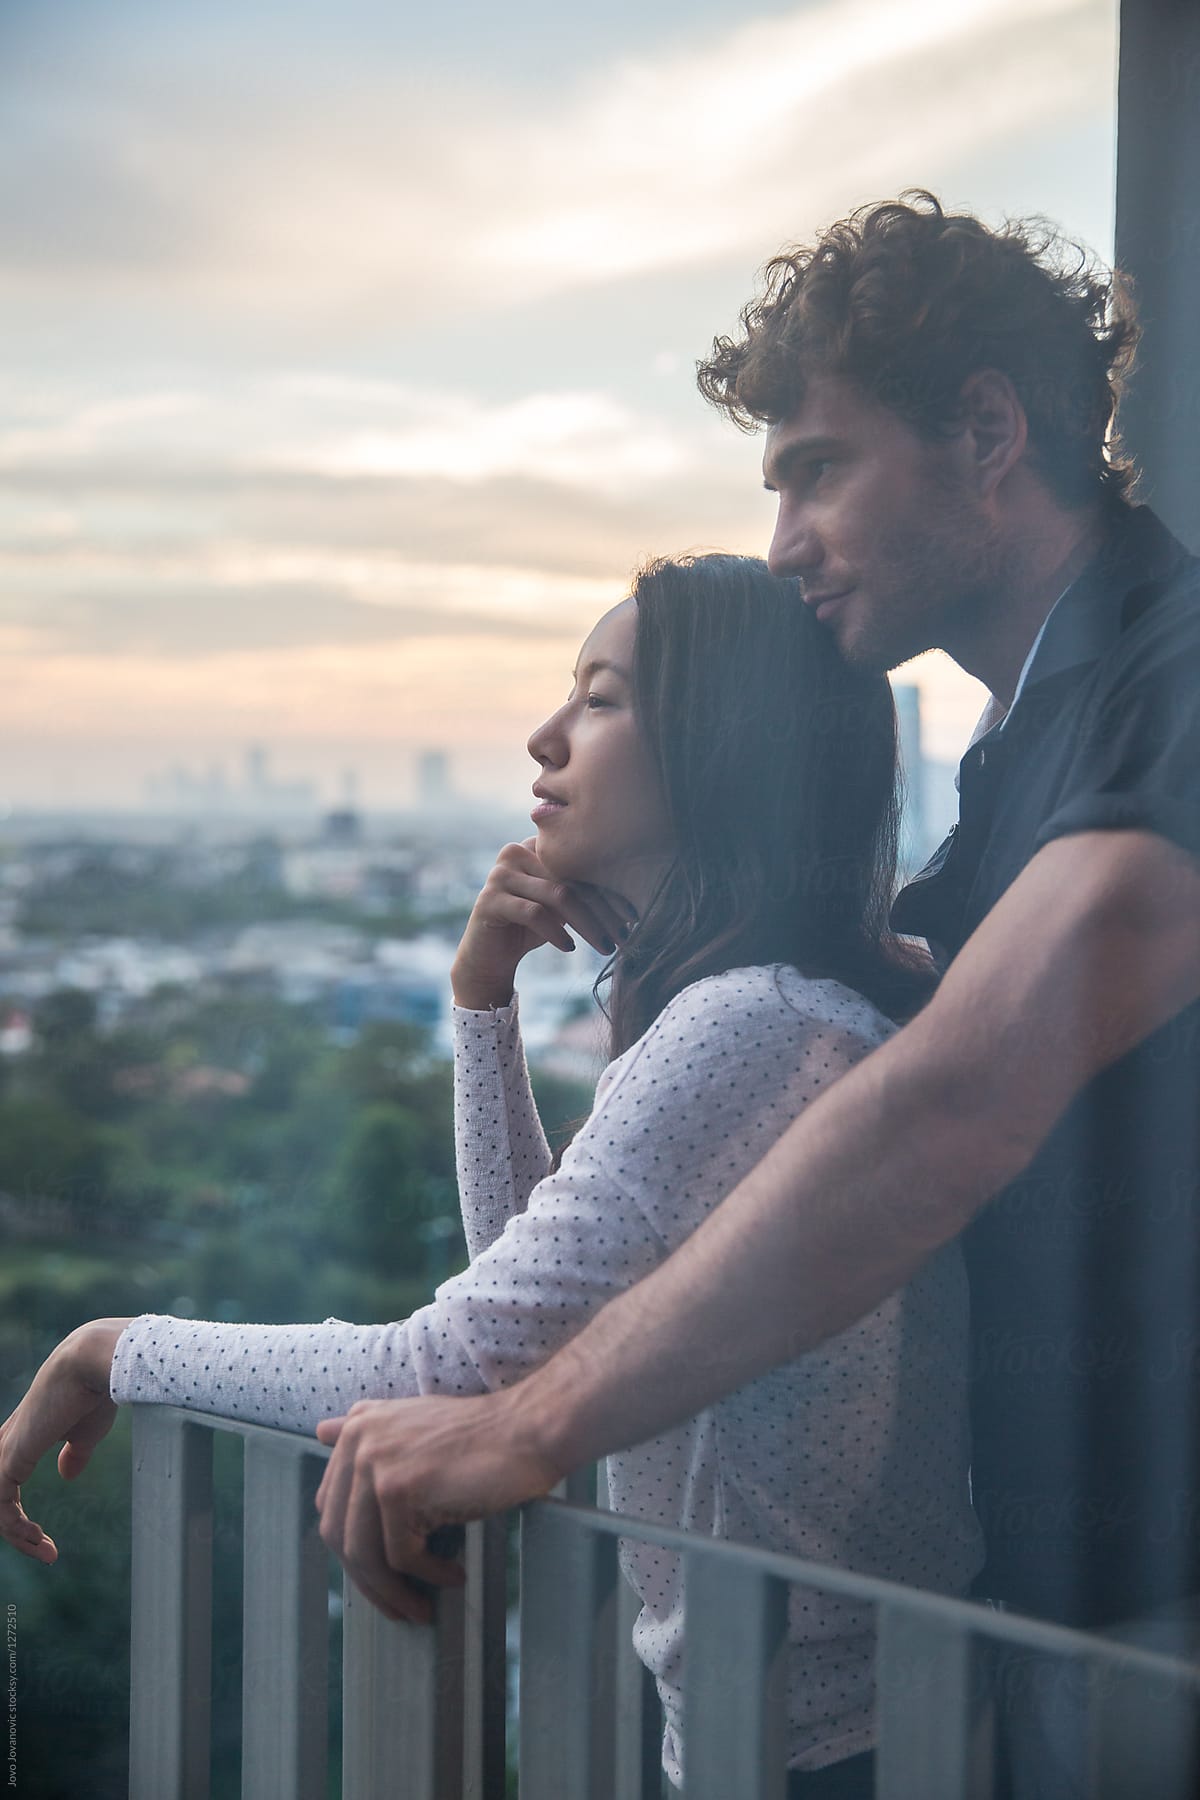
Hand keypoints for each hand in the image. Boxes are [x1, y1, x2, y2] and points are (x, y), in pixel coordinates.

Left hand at [0, 1318, 129, 1563]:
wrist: (93, 1365)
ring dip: (17, 1536)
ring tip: (46, 1550)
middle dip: (14, 1531)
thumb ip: (75, 1453)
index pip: (5, 1485)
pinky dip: (16, 1529)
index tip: (47, 1541)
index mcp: (22, 1437)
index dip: (20, 1519)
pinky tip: (39, 1539)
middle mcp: (7, 1446)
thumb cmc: (94, 1391)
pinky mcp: (10, 1458)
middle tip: (45, 1549)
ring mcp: (5, 1452)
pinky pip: (0, 1506)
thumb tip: (66, 1474)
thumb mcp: (85, 1432)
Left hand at [314, 1387, 562, 1623]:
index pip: (332, 1506)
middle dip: (367, 1581)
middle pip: (341, 1534)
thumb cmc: (481, 1436)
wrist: (527, 1429)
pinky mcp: (398, 1488)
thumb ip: (367, 1430)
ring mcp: (375, 1462)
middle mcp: (359, 1439)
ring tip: (420, 1608)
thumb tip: (322, 1431)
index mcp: (358, 1425)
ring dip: (393, 1591)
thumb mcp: (413, 1423)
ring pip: (366, 1552)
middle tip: (398, 1606)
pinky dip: (428, 1576)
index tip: (381, 1575)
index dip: (353, 1551)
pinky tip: (453, 1576)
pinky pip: (402, 1556)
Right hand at [451, 838, 632, 1009]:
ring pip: (558, 894)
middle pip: (572, 877)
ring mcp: (500, 874)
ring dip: (587, 924)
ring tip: (605, 946)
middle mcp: (516, 852)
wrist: (489, 958)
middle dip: (603, 910)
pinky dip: (556, 932)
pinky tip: (570, 948)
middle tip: (624, 936)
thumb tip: (634, 894)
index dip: (610, 890)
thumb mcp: (561, 906)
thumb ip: (584, 892)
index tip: (634, 916)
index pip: (581, 863)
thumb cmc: (531, 929)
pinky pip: (534, 913)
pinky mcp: (489, 899)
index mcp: (536, 845)